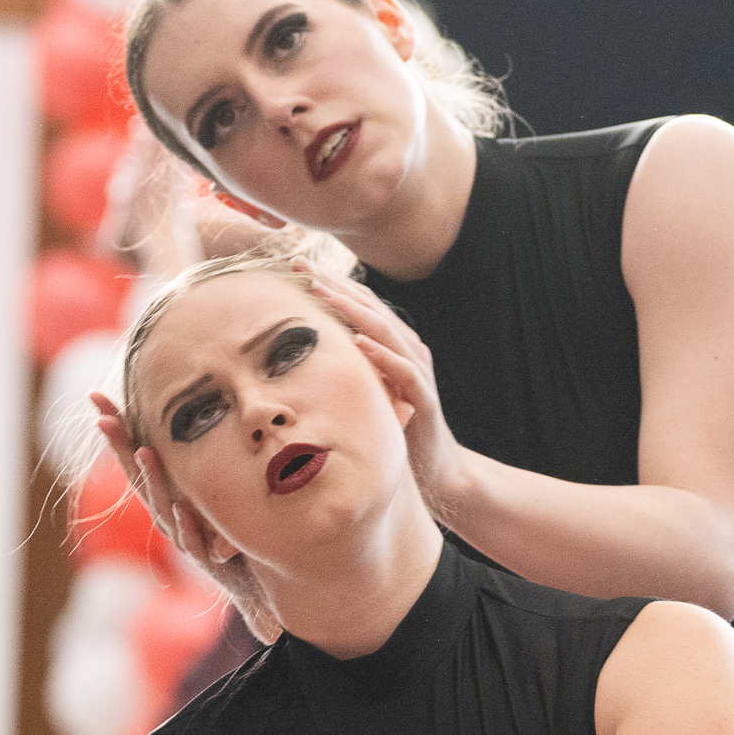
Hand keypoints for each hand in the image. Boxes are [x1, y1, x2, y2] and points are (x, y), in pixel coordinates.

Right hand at [88, 393, 225, 576]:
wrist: (252, 575)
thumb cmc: (227, 527)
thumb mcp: (214, 486)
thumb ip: (206, 457)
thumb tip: (206, 400)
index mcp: (164, 492)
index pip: (133, 454)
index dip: (116, 429)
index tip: (95, 396)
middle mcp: (165, 512)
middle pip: (136, 477)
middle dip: (120, 447)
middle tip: (105, 420)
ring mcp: (181, 533)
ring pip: (161, 505)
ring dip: (152, 478)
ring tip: (145, 451)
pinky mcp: (202, 555)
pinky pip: (192, 539)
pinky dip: (187, 524)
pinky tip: (181, 506)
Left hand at [298, 270, 470, 522]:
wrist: (437, 470)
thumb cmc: (396, 431)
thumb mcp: (365, 393)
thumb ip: (347, 370)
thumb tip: (303, 359)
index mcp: (392, 345)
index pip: (358, 305)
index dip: (329, 283)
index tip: (296, 265)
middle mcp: (407, 350)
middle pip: (368, 307)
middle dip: (334, 283)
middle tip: (301, 263)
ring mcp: (417, 371)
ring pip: (384, 330)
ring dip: (351, 309)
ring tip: (322, 291)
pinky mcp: (423, 399)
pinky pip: (402, 371)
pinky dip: (381, 354)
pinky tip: (358, 341)